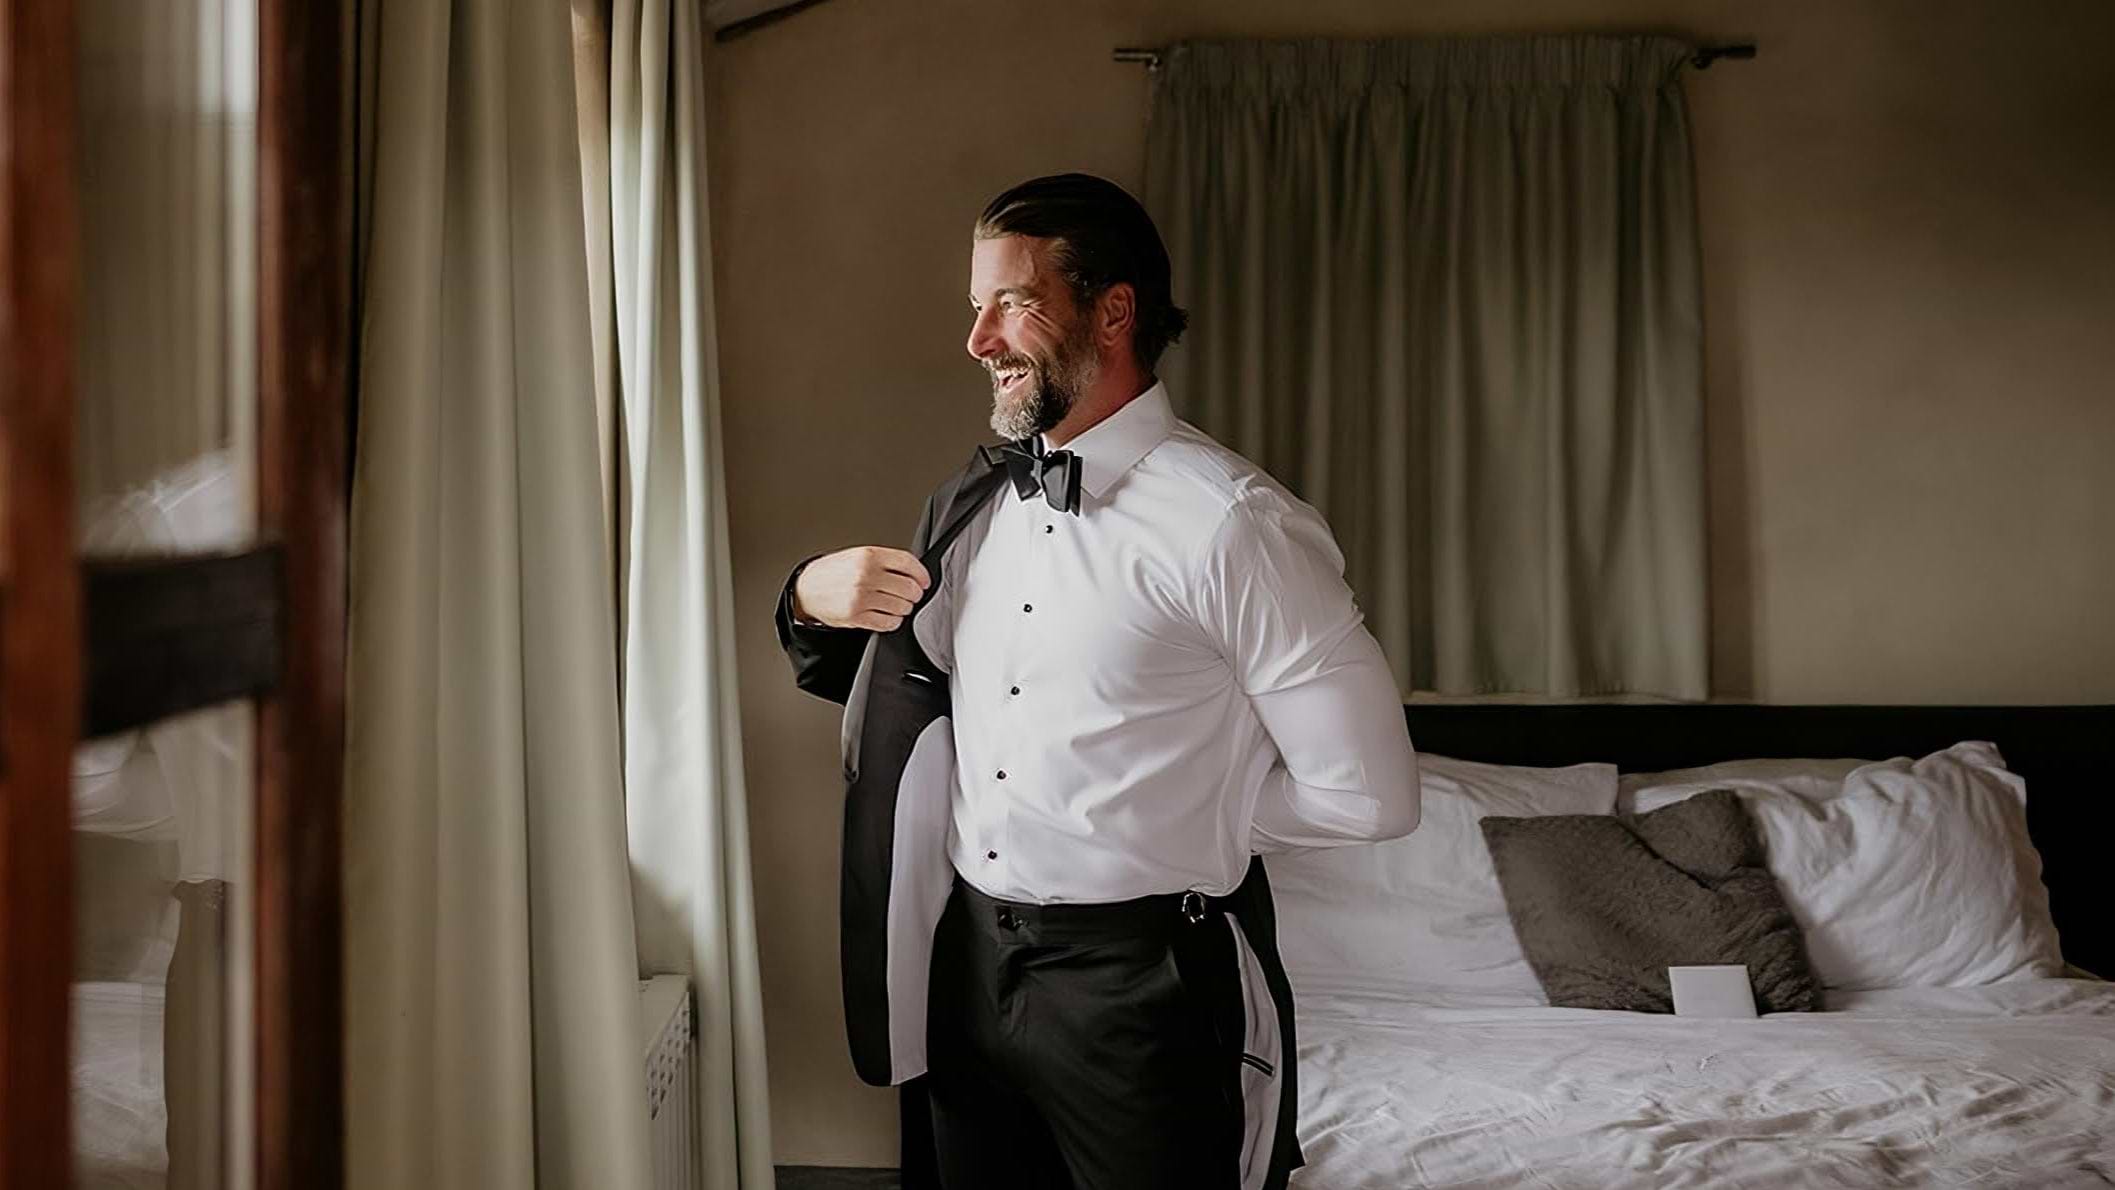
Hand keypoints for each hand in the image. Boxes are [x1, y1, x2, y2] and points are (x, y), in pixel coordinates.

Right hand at [792, 547, 931, 631]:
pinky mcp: (857, 617)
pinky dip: (893, 621)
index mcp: (868, 556)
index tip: (924, 581)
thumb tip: (913, 572)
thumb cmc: (832, 572)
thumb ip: (884, 561)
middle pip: (909, 588)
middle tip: (910, 595)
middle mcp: (866, 576)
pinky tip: (886, 615)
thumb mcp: (857, 556)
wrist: (807, 589)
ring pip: (902, 607)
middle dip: (914, 594)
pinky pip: (889, 623)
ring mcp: (861, 598)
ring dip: (903, 608)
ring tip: (895, 604)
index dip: (921, 574)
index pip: (907, 563)